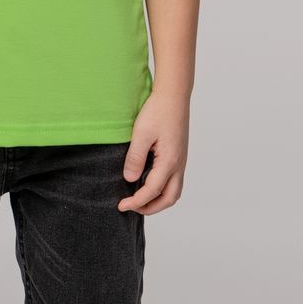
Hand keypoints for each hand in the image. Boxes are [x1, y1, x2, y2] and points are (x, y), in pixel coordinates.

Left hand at [118, 90, 189, 214]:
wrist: (173, 95)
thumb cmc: (157, 111)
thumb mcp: (141, 133)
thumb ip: (135, 158)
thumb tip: (130, 179)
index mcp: (169, 161)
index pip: (152, 191)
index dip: (136, 202)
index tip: (121, 206)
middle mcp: (179, 164)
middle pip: (169, 198)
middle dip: (150, 207)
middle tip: (131, 207)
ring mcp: (181, 160)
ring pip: (174, 191)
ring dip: (158, 200)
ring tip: (140, 199)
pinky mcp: (179, 155)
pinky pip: (174, 180)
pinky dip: (162, 189)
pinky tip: (148, 181)